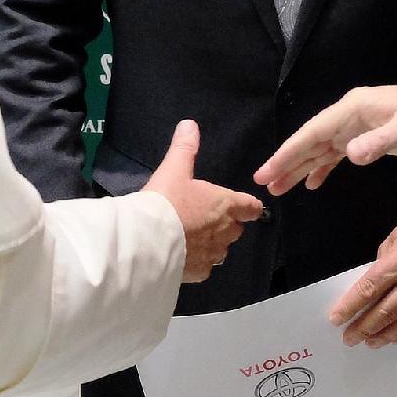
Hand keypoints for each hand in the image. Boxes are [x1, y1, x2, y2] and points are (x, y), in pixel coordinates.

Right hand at [142, 120, 264, 282]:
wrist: (146, 240)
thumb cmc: (165, 201)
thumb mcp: (173, 169)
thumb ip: (184, 148)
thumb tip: (190, 124)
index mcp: (225, 204)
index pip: (250, 207)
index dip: (249, 206)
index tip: (247, 207)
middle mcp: (225, 231)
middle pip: (236, 229)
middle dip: (228, 224)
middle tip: (209, 218)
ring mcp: (212, 254)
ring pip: (221, 250)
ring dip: (214, 243)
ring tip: (195, 237)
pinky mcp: (198, 273)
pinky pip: (205, 267)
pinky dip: (198, 262)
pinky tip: (184, 257)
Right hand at [254, 80, 396, 196]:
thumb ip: (377, 143)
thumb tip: (348, 155)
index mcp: (352, 109)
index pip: (312, 133)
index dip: (289, 152)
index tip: (268, 169)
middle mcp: (348, 116)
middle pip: (310, 141)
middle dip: (286, 162)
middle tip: (264, 182)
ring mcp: (355, 127)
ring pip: (320, 150)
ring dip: (300, 168)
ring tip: (278, 187)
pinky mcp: (365, 139)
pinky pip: (335, 155)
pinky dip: (321, 168)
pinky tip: (311, 183)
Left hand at [328, 214, 396, 346]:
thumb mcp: (394, 239)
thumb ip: (382, 265)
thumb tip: (370, 289)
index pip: (368, 290)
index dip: (350, 307)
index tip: (336, 319)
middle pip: (384, 312)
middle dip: (363, 328)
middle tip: (350, 339)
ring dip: (385, 336)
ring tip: (370, 343)